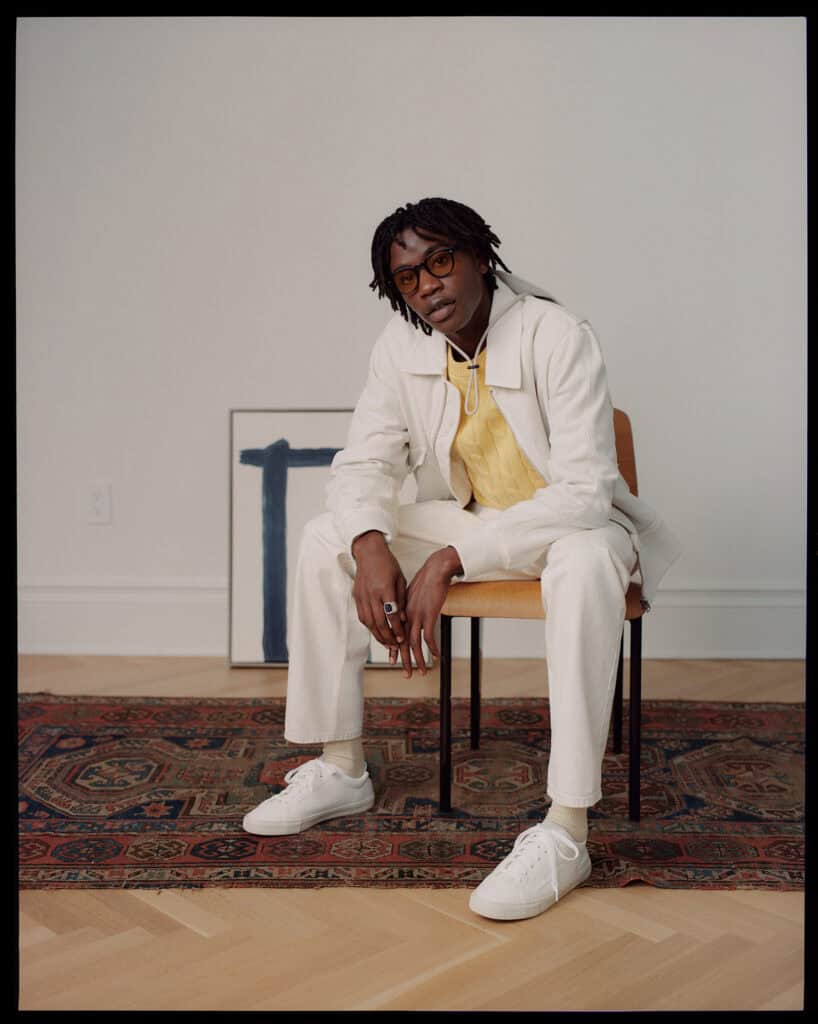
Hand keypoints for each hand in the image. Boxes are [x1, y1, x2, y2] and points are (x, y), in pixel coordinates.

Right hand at [351, 531, 411, 676]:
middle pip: (379, 622)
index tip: (402, 638)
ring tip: (386, 643)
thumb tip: (402, 618)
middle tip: (395, 646)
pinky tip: (376, 632)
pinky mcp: (357, 597)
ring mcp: (362, 596)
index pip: (391, 615)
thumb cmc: (387, 563)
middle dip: (388, 637)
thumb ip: (401, 599)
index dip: (397, 629)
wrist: (369, 552)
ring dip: (377, 635)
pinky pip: (362, 616)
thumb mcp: (400, 579)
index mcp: (385, 589)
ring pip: (369, 622)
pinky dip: (369, 627)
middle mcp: (372, 594)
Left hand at [404, 546, 462, 676]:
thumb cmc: (427, 581)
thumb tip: (410, 616)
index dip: (395, 649)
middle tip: (406, 674)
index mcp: (402, 611)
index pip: (396, 634)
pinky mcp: (428, 614)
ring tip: (421, 671)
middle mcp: (407, 616)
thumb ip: (410, 608)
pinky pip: (428, 636)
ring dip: (418, 659)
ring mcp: (417, 616)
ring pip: (414, 643)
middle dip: (404, 660)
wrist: (435, 569)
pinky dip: (432, 647)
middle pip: (403, 643)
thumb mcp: (413, 595)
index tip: (393, 660)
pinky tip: (435, 655)